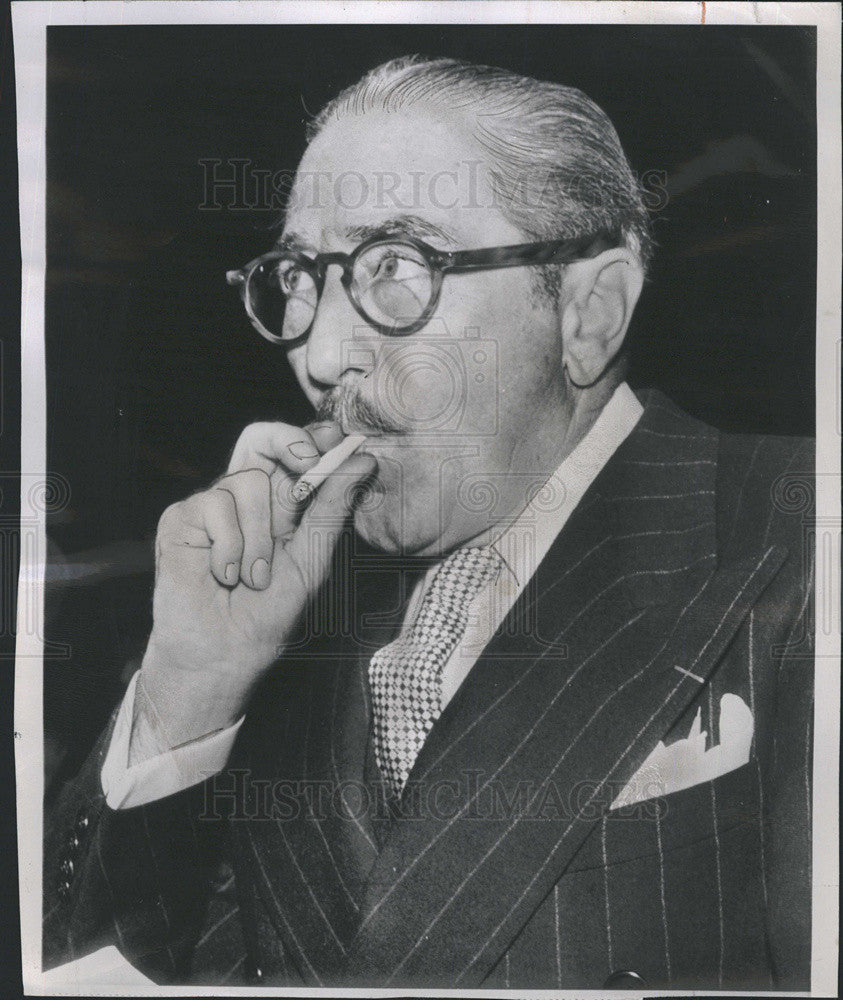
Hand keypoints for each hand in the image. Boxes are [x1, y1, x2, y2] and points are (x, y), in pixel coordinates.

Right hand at [130, 420, 376, 761]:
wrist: (224, 654)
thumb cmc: (268, 614)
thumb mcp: (313, 559)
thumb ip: (333, 508)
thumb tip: (363, 462)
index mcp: (281, 504)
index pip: (295, 451)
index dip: (314, 438)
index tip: (335, 444)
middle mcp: (245, 497)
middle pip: (261, 437)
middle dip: (289, 443)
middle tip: (308, 465)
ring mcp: (212, 505)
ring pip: (248, 482)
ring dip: (260, 538)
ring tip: (253, 577)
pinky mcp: (181, 518)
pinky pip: (215, 506)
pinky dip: (229, 548)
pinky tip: (224, 576)